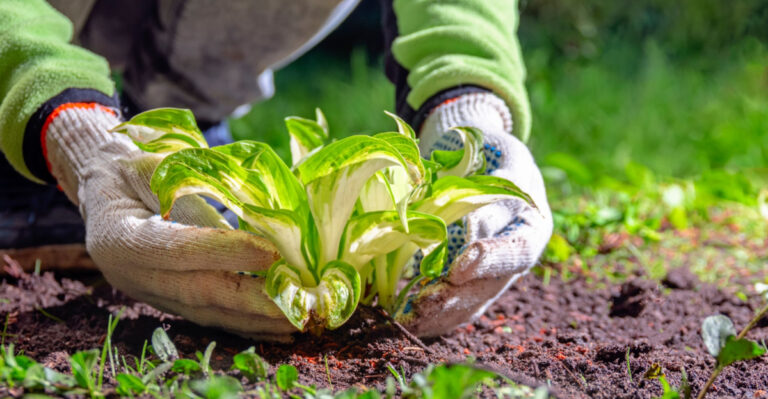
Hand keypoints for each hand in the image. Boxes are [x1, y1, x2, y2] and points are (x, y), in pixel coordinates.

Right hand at [44, 104, 294, 340]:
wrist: (105, 189)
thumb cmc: (134, 168)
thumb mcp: (154, 165)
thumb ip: (191, 189)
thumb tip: (246, 209)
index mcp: (119, 236)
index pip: (178, 249)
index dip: (226, 252)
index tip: (272, 253)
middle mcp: (131, 275)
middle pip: (198, 292)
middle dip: (251, 300)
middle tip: (295, 303)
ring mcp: (150, 294)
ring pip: (208, 312)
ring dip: (256, 320)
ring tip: (297, 320)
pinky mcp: (169, 303)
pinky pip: (211, 318)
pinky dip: (247, 326)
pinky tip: (280, 331)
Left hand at [397, 93, 552, 336]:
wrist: (484, 163)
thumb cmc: (496, 155)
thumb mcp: (503, 159)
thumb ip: (497, 188)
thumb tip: (475, 224)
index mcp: (531, 229)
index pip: (515, 252)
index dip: (488, 263)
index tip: (458, 269)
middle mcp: (514, 261)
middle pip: (488, 288)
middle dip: (454, 299)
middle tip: (421, 304)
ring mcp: (492, 276)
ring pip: (468, 304)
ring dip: (438, 314)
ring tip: (408, 318)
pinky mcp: (468, 283)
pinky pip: (451, 305)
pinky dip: (429, 314)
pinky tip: (405, 318)